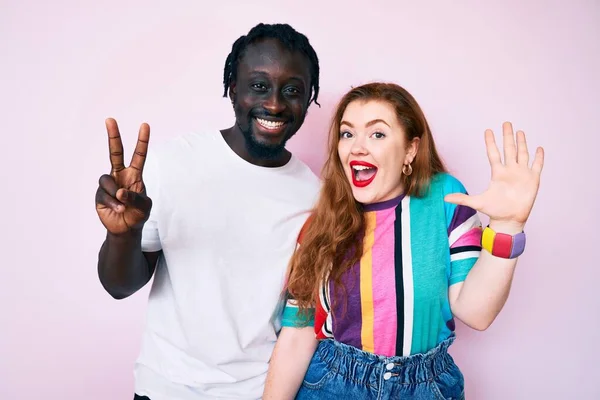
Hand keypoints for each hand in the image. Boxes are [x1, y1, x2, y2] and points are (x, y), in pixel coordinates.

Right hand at [95, 118, 152, 234]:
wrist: (126, 229)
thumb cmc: (138, 214)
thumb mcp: (144, 206)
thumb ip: (136, 198)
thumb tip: (120, 191)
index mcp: (135, 175)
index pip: (139, 155)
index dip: (142, 141)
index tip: (145, 125)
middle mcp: (120, 175)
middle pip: (115, 152)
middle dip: (113, 136)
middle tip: (110, 119)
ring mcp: (109, 184)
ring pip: (106, 178)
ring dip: (114, 192)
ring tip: (122, 205)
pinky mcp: (100, 195)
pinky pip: (103, 194)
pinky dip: (112, 203)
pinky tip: (118, 209)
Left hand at [445, 122, 543, 232]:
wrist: (509, 220)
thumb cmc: (494, 210)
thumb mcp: (477, 203)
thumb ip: (462, 199)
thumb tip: (444, 198)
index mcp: (497, 173)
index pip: (493, 153)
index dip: (491, 142)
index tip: (488, 130)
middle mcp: (510, 170)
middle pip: (509, 149)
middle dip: (508, 136)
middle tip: (506, 123)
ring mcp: (522, 174)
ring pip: (522, 154)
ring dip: (522, 143)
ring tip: (520, 131)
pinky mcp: (533, 180)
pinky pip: (537, 165)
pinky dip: (539, 157)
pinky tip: (539, 148)